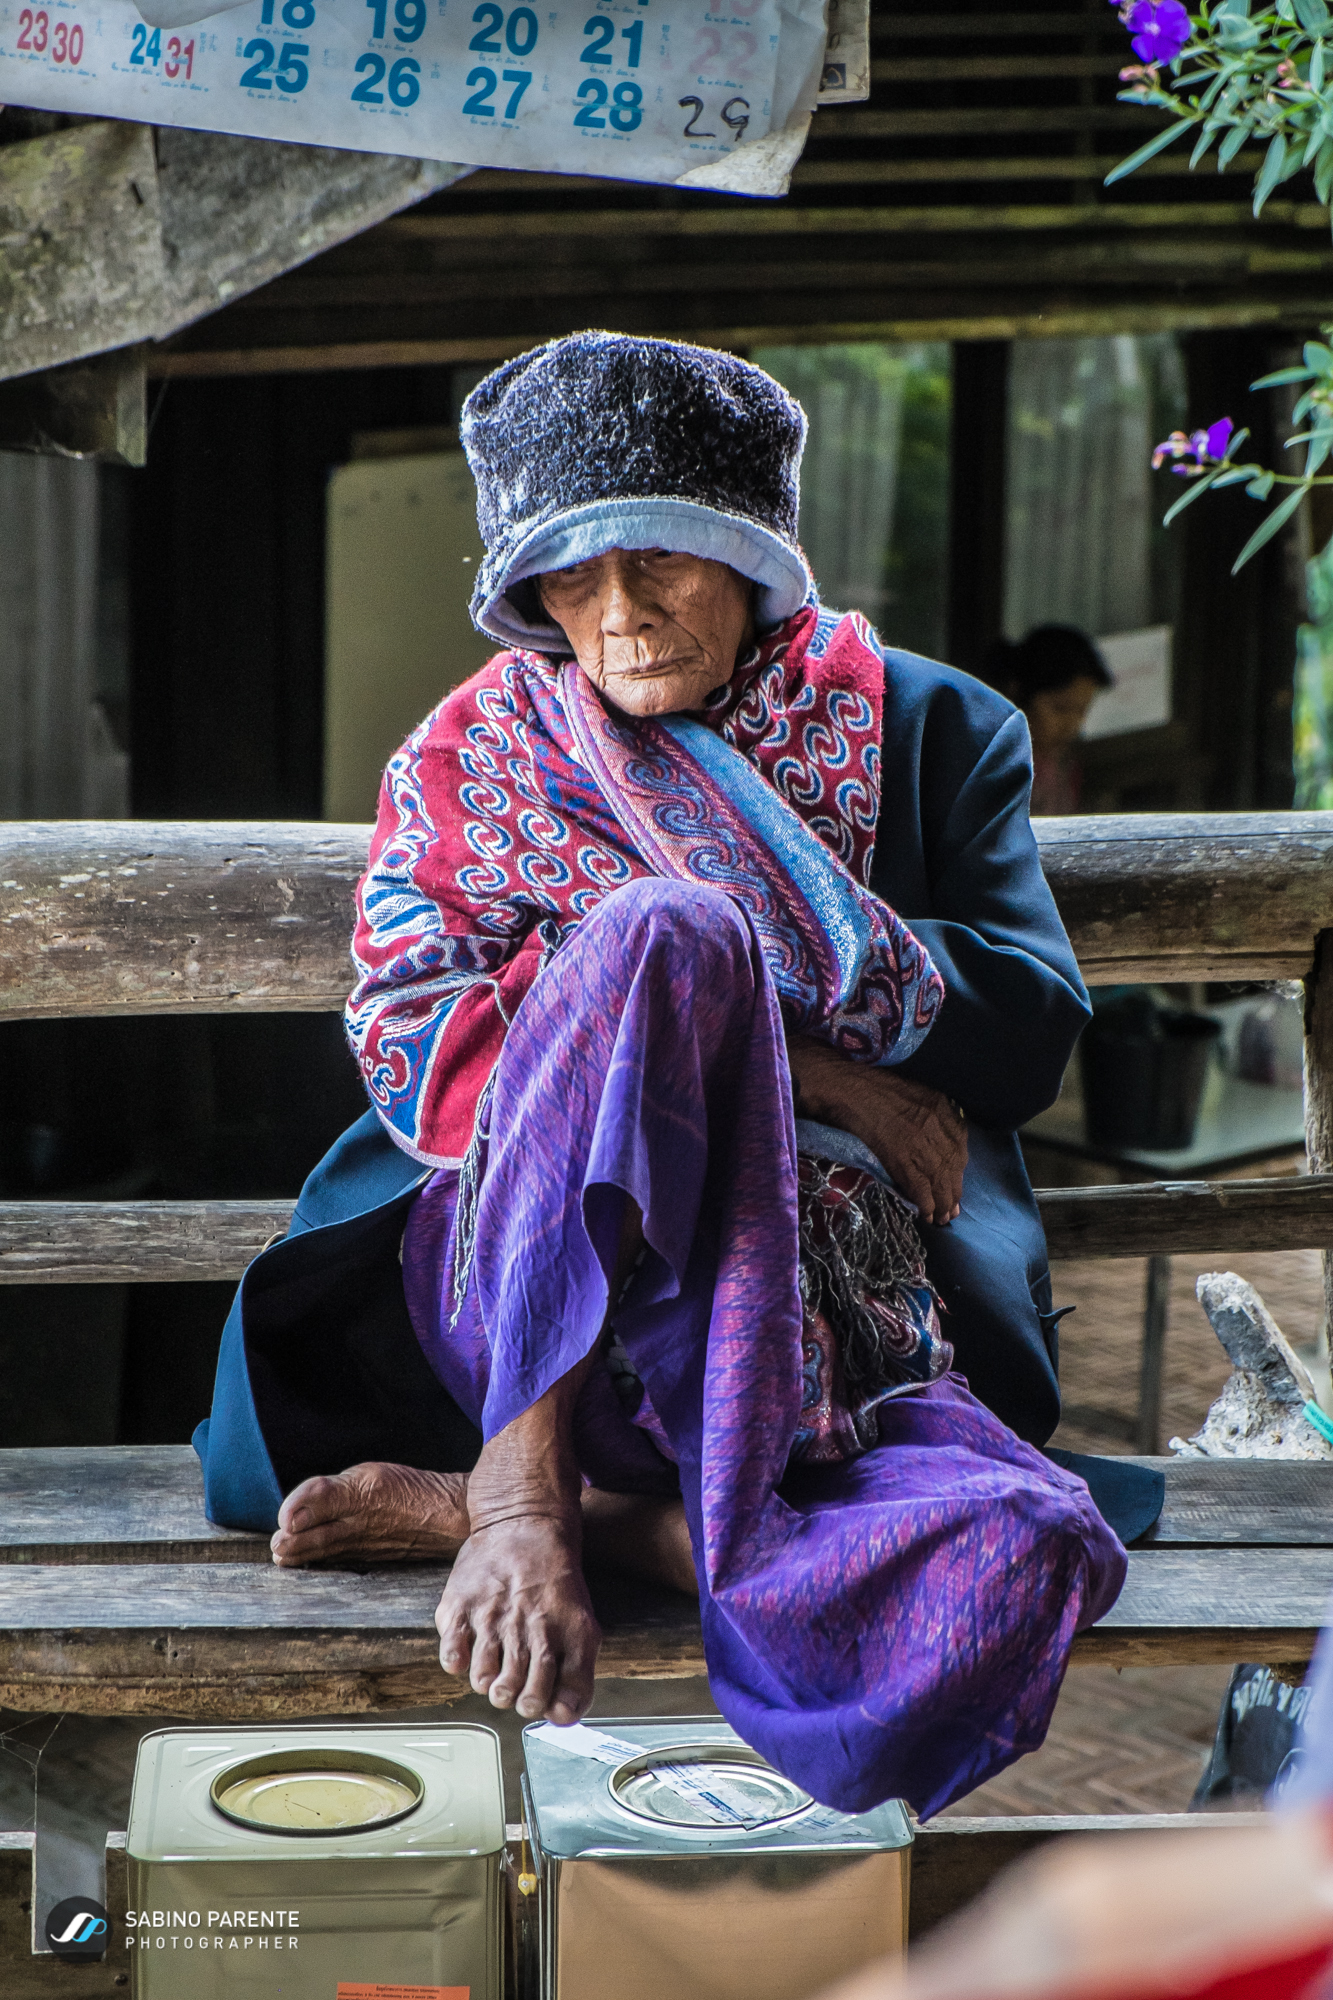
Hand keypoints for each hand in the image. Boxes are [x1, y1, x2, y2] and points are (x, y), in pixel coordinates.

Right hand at [787, 1036, 966, 1224]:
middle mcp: (936, 1124)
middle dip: (954, 1190)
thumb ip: (930, 1114)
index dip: (959, 1169)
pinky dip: (925, 1202)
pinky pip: (920, 1185)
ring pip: (939, 1178)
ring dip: (942, 1202)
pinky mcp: (902, 1156)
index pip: (960, 1144)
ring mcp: (920, 1141)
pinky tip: (926, 1213)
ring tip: (940, 1217)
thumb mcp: (914, 1093)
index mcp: (941, 1106)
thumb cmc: (872, 1087)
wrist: (847, 1089)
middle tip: (952, 1210)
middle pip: (953, 1165)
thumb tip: (935, 1141)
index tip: (956, 1183)